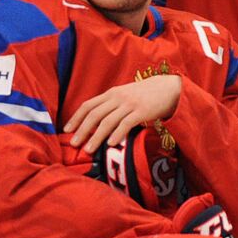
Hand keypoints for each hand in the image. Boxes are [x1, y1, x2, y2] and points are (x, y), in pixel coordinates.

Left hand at [64, 75, 182, 153]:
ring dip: (96, 136)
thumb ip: (114, 105)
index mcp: (112, 93)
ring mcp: (130, 104)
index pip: (88, 105)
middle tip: (73, 144)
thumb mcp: (127, 95)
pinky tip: (112, 144)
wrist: (170, 88)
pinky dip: (117, 134)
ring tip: (89, 149)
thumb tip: (99, 122)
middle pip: (94, 115)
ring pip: (108, 121)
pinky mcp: (142, 111)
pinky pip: (126, 123)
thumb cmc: (148, 95)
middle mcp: (118, 97)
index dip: (76, 118)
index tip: (67, 130)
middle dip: (82, 130)